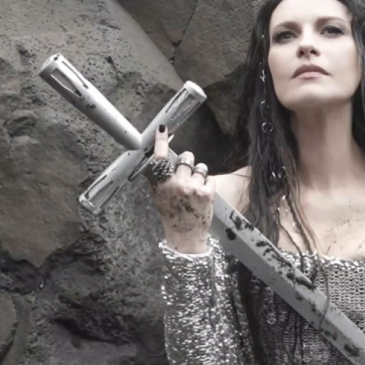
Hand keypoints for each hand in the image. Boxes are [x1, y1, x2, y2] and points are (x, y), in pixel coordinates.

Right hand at [148, 124, 214, 253]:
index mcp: (163, 185)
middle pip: (186, 157)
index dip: (161, 142)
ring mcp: (194, 188)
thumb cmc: (171, 215)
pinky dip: (207, 183)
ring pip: (200, 166)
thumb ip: (157, 179)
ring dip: (199, 173)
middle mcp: (178, 184)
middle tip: (186, 173)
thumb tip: (155, 159)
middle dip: (187, 161)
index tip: (162, 129)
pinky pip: (210, 177)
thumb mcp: (158, 197)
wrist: (186, 236)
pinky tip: (202, 193)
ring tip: (195, 187)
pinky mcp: (208, 192)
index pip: (160, 158)